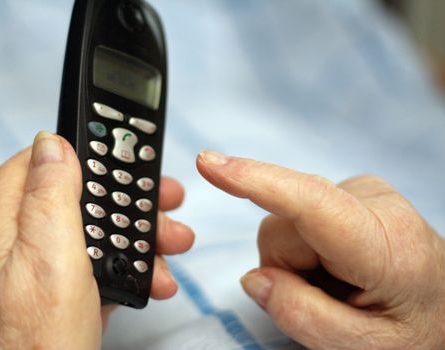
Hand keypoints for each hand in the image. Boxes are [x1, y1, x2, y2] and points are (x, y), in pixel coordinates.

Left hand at [0, 132, 193, 349]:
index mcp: (8, 229)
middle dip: (125, 198)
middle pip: (76, 201)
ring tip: (174, 241)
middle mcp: (24, 248)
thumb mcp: (51, 252)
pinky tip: (156, 279)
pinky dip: (135, 269)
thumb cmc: (42, 337)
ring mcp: (48, 274)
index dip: (66, 152)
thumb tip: (50, 143)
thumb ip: (51, 195)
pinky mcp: (71, 297)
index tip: (106, 149)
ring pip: (98, 235)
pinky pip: (105, 268)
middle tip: (163, 197)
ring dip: (141, 235)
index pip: (28, 168)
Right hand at [197, 150, 444, 348]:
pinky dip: (306, 245)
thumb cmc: (414, 329)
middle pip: (280, 227)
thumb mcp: (364, 347)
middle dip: (285, 267)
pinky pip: (298, 213)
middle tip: (326, 297)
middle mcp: (373, 201)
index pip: (309, 204)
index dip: (253, 181)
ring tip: (338, 281)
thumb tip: (255, 278)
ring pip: (284, 221)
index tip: (209, 163)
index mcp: (383, 245)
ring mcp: (362, 189)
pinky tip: (339, 262)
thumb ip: (301, 316)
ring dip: (297, 259)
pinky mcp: (351, 188)